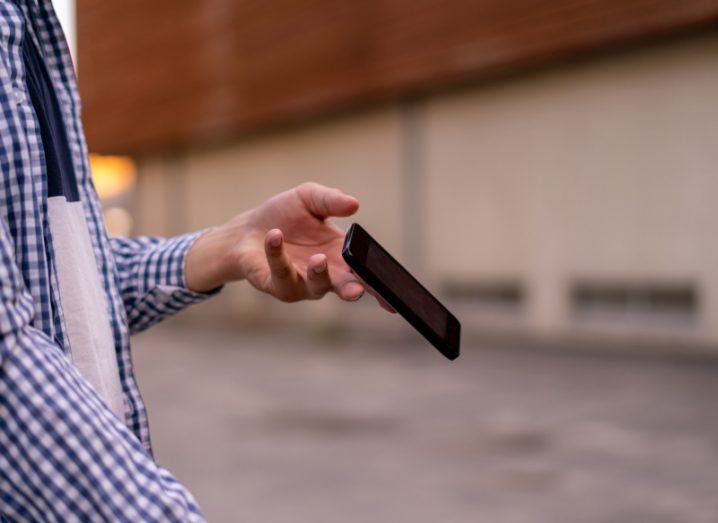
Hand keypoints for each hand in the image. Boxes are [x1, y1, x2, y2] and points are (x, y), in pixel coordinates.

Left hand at [185, 182, 393, 309]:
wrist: (249, 228)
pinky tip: (275, 235)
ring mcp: (301, 283)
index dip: (381, 286)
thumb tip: (354, 204)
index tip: (394, 296)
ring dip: (318, 275)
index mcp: (340, 255)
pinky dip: (278, 254)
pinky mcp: (275, 284)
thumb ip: (331, 200)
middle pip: (344, 286)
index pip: (365, 273)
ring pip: (314, 287)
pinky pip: (280, 273)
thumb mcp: (309, 198)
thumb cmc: (285, 216)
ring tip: (318, 259)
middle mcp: (324, 274)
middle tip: (358, 290)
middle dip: (352, 289)